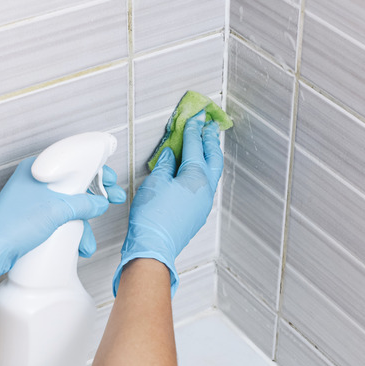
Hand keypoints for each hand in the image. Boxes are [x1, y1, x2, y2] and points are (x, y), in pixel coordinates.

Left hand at [0, 157, 125, 321]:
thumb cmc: (14, 225)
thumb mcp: (57, 211)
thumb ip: (83, 204)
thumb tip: (100, 203)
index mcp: (37, 169)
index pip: (72, 162)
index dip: (95, 169)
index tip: (109, 178)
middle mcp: (34, 181)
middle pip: (72, 183)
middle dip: (94, 197)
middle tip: (113, 199)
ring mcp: (32, 200)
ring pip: (66, 204)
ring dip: (82, 221)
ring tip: (90, 239)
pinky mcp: (31, 217)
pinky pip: (57, 217)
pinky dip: (70, 229)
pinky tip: (78, 245)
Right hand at [113, 116, 222, 296]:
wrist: (153, 246)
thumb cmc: (151, 216)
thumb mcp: (154, 182)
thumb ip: (164, 165)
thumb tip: (169, 156)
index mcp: (195, 176)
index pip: (194, 146)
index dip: (193, 130)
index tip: (195, 119)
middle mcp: (205, 189)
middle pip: (212, 157)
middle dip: (210, 140)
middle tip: (210, 126)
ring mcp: (204, 203)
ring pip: (212, 172)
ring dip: (210, 155)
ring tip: (207, 144)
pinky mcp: (197, 213)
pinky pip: (205, 185)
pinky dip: (203, 172)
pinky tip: (195, 171)